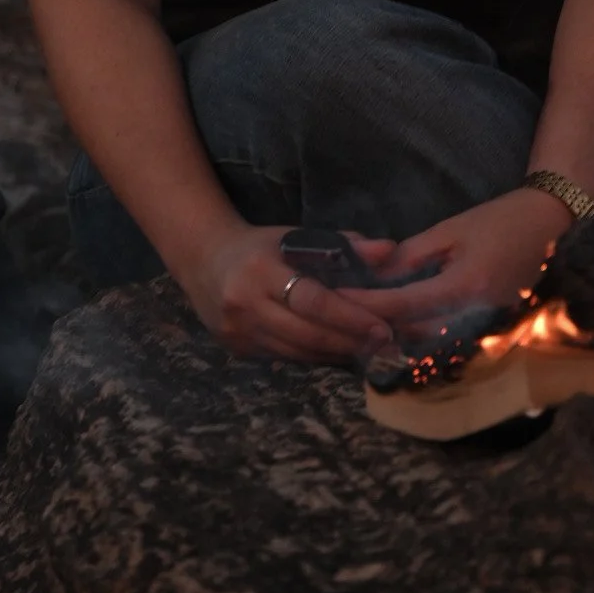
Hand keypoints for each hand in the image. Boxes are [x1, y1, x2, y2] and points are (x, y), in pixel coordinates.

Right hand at [180, 222, 400, 363]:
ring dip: (335, 353)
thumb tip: (389, 250)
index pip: (311, 300)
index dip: (349, 316)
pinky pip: (284, 357)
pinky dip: (313, 356)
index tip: (381, 325)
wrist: (204, 260)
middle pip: (306, 333)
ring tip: (369, 350)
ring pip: (296, 352)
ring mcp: (239, 332)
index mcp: (261, 271)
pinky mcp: (237, 350)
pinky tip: (338, 352)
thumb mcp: (296, 235)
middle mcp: (246, 305)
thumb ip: (343, 243)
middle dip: (349, 340)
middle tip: (385, 343)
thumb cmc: (259, 246)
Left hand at [359, 189, 566, 343]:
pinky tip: (401, 318)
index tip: (338, 298)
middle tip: (344, 310)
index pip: (403, 304)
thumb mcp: (450, 230)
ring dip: (397, 329)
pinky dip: (421, 329)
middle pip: (412, 330)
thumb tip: (375, 274)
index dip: (368, 303)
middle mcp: (473, 315)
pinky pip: (445, 335)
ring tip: (365, 316)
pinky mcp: (488, 328)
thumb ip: (411, 255)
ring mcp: (484, 327)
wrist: (546, 225)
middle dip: (377, 322)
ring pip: (428, 339)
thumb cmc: (498, 219)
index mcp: (463, 286)